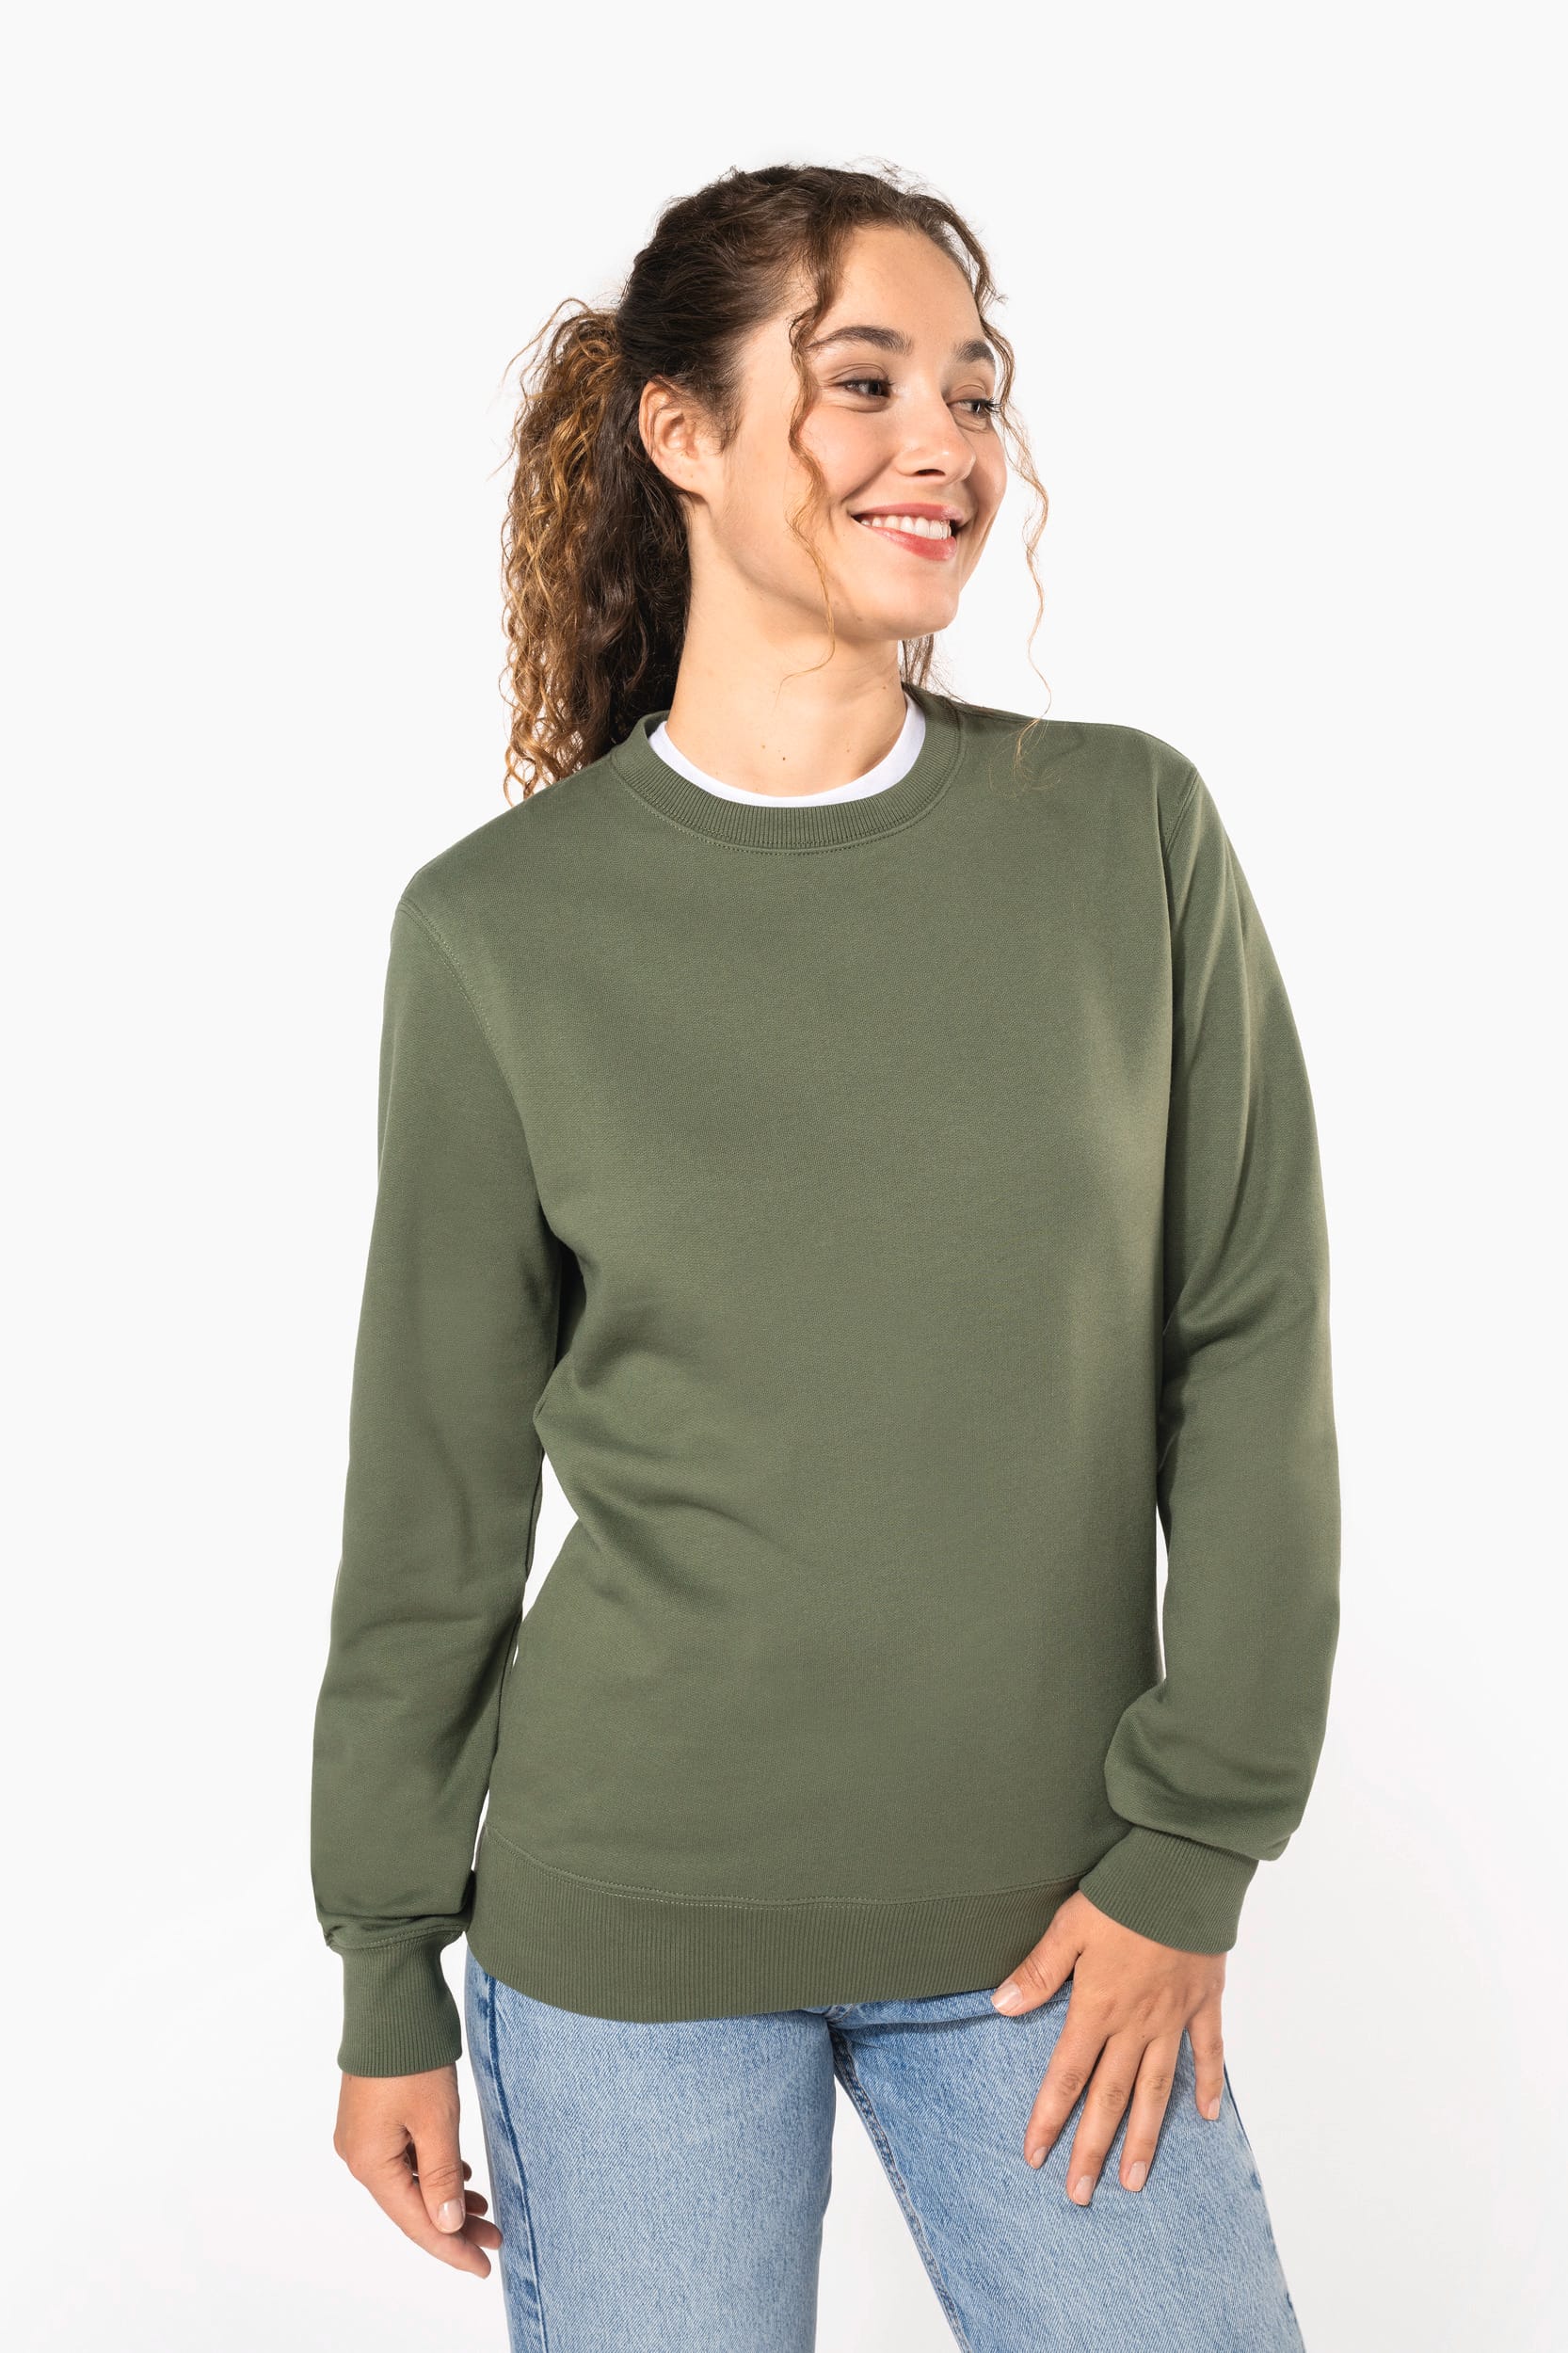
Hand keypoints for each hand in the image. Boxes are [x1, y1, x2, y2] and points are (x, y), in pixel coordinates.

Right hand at [333, 2062, 501, 2276]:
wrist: (390, 2002)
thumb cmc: (412, 2059)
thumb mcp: (436, 2121)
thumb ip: (442, 2177)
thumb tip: (446, 2226)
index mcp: (370, 2163)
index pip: (416, 2222)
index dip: (452, 2248)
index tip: (484, 2266)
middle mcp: (359, 2156)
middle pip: (412, 2205)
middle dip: (454, 2224)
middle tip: (496, 2238)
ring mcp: (363, 2137)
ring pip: (410, 2182)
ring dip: (447, 2197)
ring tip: (486, 2209)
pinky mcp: (373, 2118)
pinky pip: (405, 2159)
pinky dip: (434, 2171)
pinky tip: (460, 2176)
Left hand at [990, 1891, 1226, 2203]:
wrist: (1183, 1873)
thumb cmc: (1122, 1895)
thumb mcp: (1069, 1928)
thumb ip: (1038, 1972)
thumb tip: (1001, 2008)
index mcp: (1098, 2009)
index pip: (1066, 2076)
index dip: (1049, 2118)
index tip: (1036, 2157)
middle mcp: (1135, 2024)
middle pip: (1110, 2097)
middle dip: (1093, 2148)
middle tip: (1081, 2194)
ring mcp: (1173, 2017)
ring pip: (1156, 2089)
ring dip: (1146, 2136)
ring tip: (1135, 2180)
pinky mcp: (1204, 2001)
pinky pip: (1207, 2051)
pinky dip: (1207, 2084)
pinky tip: (1205, 2116)